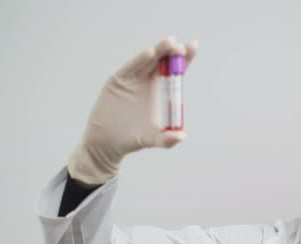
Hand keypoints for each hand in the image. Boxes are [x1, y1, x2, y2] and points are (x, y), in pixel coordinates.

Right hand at [67, 36, 198, 184]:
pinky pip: (131, 68)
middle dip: (172, 51)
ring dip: (159, 51)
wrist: (107, 143)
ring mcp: (132, 79)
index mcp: (160, 90)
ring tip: (170, 43)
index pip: (175, 70)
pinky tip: (150, 53)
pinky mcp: (118, 81)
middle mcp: (147, 81)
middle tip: (182, 46)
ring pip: (147, 60)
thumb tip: (182, 136)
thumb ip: (167, 139)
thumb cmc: (132, 139)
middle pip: (162, 60)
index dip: (185, 59)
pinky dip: (140, 60)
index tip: (194, 46)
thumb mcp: (152, 139)